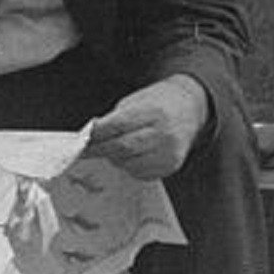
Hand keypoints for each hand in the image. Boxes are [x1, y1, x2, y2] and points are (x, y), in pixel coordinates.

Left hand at [85, 75, 211, 180]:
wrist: (191, 108)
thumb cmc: (160, 102)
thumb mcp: (136, 101)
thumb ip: (114, 118)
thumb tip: (92, 134)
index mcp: (153, 112)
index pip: (118, 126)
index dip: (97, 134)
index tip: (82, 139)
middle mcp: (164, 133)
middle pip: (122, 147)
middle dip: (100, 150)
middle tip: (85, 151)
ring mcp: (169, 152)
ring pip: (129, 163)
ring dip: (114, 158)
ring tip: (111, 149)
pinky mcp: (171, 166)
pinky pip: (141, 172)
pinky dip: (129, 166)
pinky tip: (130, 156)